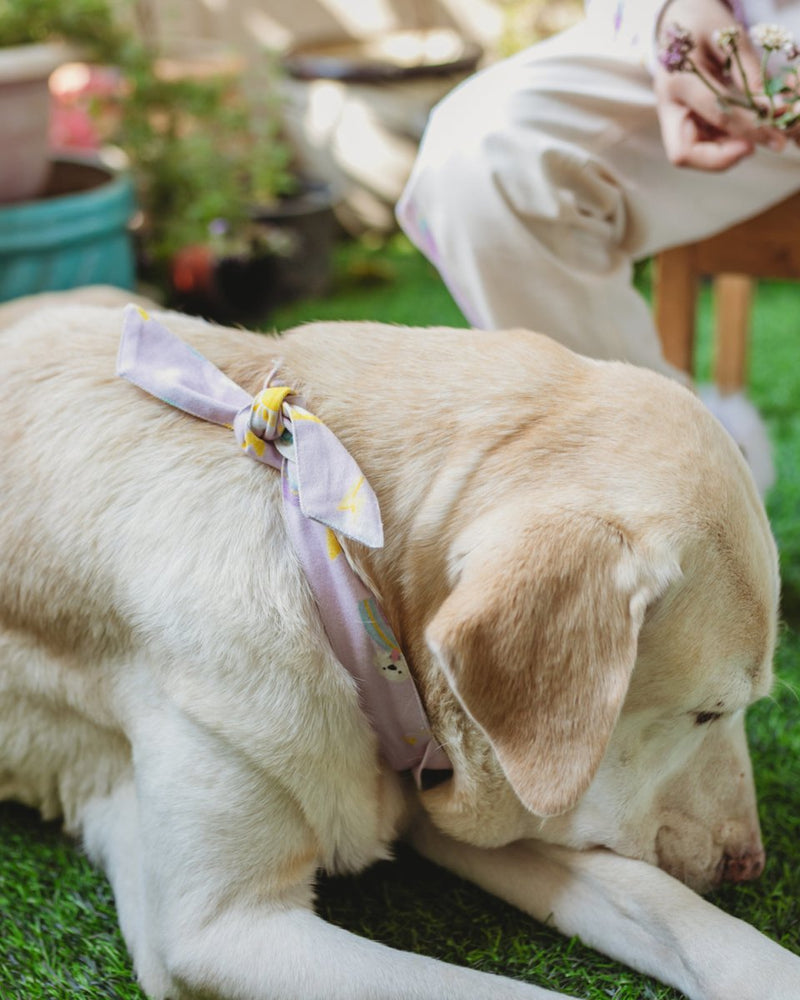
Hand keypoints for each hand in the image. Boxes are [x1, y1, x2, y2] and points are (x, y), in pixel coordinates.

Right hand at [654, 0, 786, 169]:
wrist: (678, 17)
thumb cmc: (702, 20)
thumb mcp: (729, 37)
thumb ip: (750, 71)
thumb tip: (773, 108)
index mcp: (678, 81)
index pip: (717, 115)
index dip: (749, 129)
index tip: (775, 138)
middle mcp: (669, 106)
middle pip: (684, 153)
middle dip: (719, 159)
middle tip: (751, 148)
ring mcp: (672, 116)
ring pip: (692, 154)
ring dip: (724, 152)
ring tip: (751, 134)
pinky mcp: (681, 120)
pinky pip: (700, 145)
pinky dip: (723, 144)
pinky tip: (741, 128)